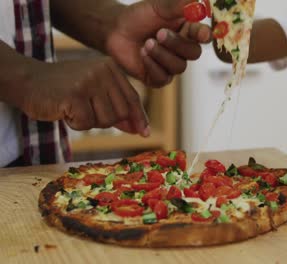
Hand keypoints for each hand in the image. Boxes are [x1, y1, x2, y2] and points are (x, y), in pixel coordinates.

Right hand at [20, 58, 148, 135]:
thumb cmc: (64, 90)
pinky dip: (75, 124)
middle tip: (86, 112)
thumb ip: (116, 108)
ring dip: (89, 122)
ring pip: (106, 120)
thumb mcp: (95, 93)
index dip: (139, 118)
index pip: (132, 98)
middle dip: (106, 121)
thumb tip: (141, 129)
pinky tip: (64, 111)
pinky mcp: (74, 94)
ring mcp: (89, 81)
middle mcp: (103, 71)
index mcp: (111, 67)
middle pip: (121, 113)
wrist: (28, 81)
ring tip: (74, 108)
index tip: (144, 133)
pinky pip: (86, 123)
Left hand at [106, 0, 211, 86]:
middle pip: (194, 53)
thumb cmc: (138, 16)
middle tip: (159, 33)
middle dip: (177, 44)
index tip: (201, 33)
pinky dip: (152, 65)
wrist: (115, 30)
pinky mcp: (157, 78)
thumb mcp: (157, 6)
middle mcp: (182, 50)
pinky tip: (142, 54)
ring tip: (146, 43)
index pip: (203, 35)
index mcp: (187, 31)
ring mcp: (171, 65)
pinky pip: (163, 78)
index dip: (204, 35)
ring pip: (179, 67)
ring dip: (161, 54)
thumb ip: (177, 4)